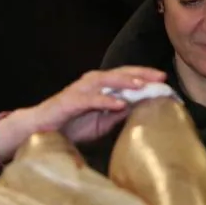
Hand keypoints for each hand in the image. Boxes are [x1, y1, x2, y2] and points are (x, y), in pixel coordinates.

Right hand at [0, 67, 166, 155]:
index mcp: (101, 86)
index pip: (127, 77)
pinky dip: (106, 100)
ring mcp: (80, 90)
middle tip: (160, 77)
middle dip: (141, 74)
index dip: (145, 77)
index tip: (165, 81)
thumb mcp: (102, 122)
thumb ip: (118, 114)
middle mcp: (91, 83)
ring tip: (142, 86)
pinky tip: (120, 104)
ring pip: (106, 81)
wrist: (41, 130)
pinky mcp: (70, 101)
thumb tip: (140, 109)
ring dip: (125, 82)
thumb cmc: (72, 125)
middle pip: (120, 74)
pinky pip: (90, 99)